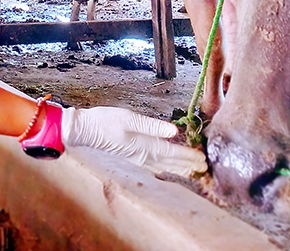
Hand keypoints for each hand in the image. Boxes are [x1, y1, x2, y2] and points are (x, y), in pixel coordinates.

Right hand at [60, 106, 206, 176]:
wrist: (85, 130)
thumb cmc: (105, 121)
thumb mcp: (129, 118)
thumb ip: (153, 126)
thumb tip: (174, 131)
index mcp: (144, 146)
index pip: (172, 153)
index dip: (189, 156)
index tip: (203, 159)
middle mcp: (143, 156)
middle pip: (171, 163)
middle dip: (188, 165)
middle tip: (204, 169)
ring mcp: (137, 158)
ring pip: (163, 166)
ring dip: (179, 168)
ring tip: (192, 171)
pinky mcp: (132, 156)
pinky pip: (155, 165)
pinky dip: (166, 167)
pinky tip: (168, 167)